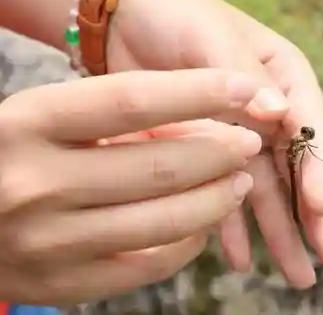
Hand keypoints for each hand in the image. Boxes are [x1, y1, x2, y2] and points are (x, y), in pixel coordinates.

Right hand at [0, 69, 266, 304]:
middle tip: (249, 143)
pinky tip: (202, 224)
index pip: (133, 99)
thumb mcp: (50, 117)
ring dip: (217, 201)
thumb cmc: (18, 154)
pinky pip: (150, 265)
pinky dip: (189, 242)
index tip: (247, 88)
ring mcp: (48, 242)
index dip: (201, 92)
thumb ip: (117, 118)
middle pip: (160, 167)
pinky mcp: (63, 285)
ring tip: (239, 182)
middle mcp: (35, 184)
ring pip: (165, 222)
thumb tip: (202, 125)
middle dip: (222, 153)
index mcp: (28, 122)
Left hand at [107, 0, 322, 287]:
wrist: (126, 21)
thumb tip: (280, 113)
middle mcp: (267, 114)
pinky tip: (240, 257)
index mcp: (282, 79)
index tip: (319, 205)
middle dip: (314, 216)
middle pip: (295, 169)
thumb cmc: (176, 15)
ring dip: (279, 233)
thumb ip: (244, 75)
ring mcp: (237, 139)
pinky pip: (221, 195)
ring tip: (298, 275)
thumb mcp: (212, 37)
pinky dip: (229, 226)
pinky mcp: (204, 156)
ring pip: (264, 192)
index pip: (306, 127)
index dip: (315, 168)